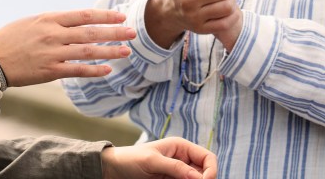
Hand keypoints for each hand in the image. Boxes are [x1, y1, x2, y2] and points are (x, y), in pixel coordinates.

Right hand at [0, 9, 134, 85]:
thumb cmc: (10, 37)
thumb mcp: (33, 21)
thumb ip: (55, 22)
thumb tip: (77, 22)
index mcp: (50, 19)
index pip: (84, 15)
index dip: (104, 16)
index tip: (120, 16)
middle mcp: (54, 34)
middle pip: (91, 32)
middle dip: (114, 33)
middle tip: (132, 32)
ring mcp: (53, 53)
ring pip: (88, 52)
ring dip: (110, 51)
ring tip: (126, 51)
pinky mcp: (50, 72)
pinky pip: (77, 71)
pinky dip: (94, 70)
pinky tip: (108, 70)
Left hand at [101, 137, 216, 178]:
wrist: (114, 170)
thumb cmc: (130, 159)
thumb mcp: (152, 161)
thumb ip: (175, 167)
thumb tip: (198, 177)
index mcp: (181, 147)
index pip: (207, 158)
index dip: (211, 171)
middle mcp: (183, 160)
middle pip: (205, 173)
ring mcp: (178, 174)